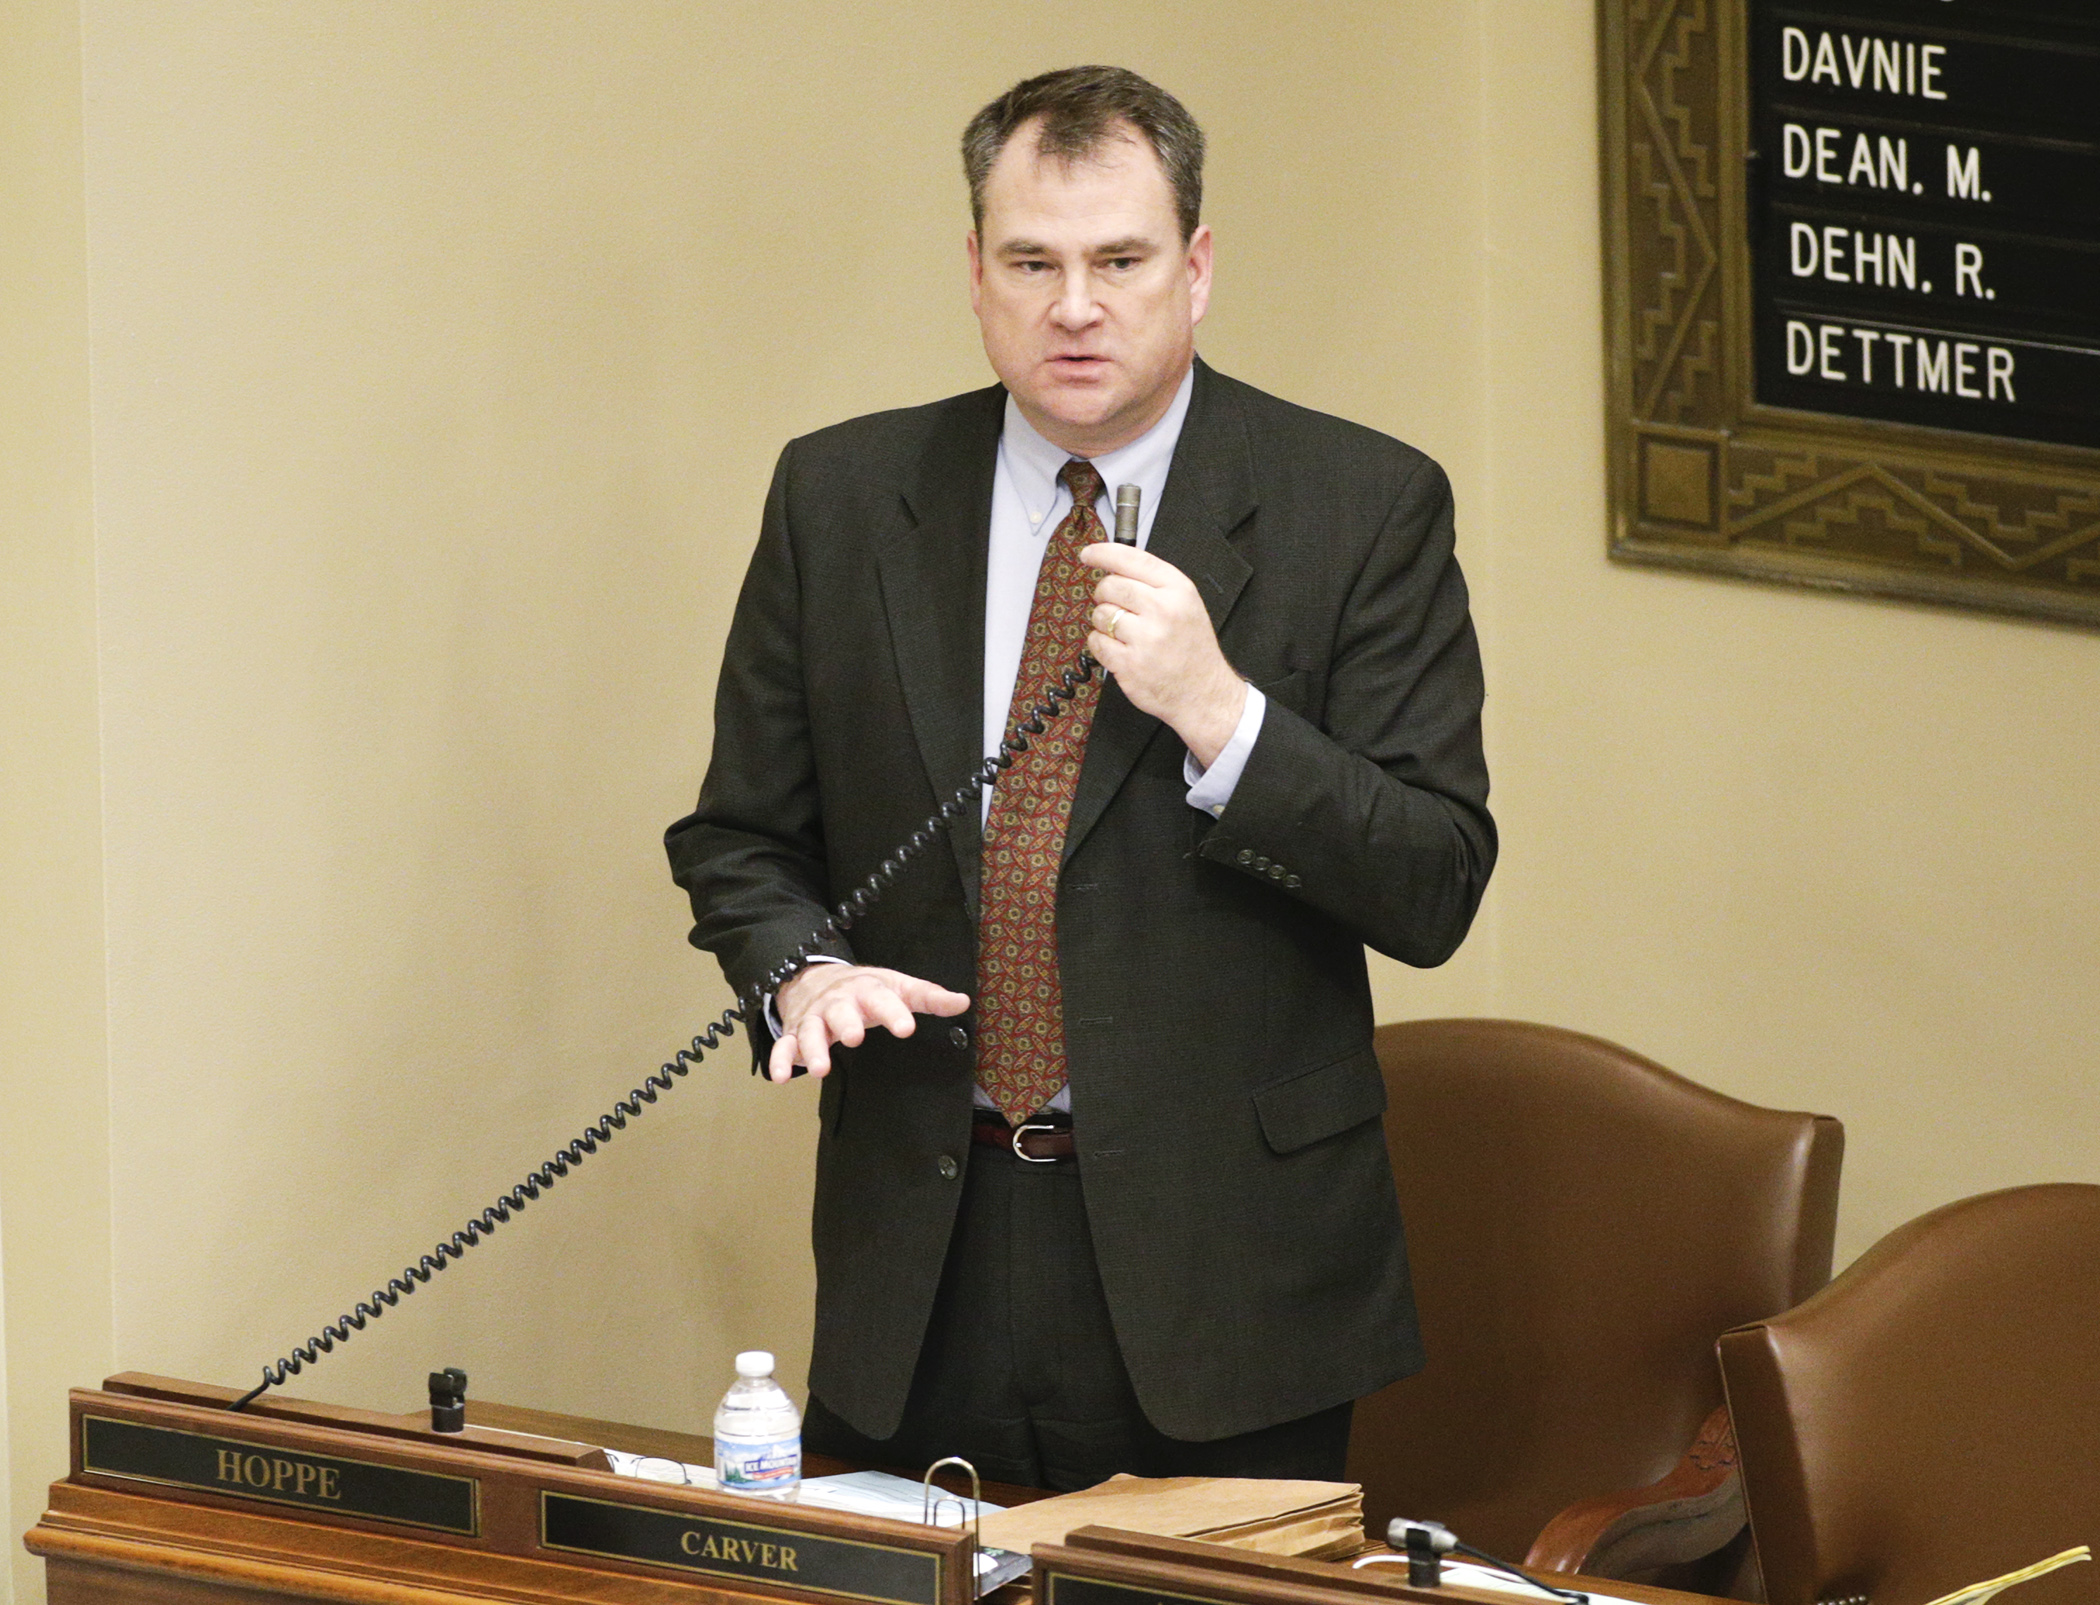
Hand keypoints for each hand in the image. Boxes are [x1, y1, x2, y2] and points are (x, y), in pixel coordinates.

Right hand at [769, 964, 968, 1082]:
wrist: (815, 976)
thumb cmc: (866, 988)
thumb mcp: (897, 986)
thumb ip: (928, 997)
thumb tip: (963, 1001)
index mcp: (867, 990)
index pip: (882, 998)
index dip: (894, 1012)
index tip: (906, 1027)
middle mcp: (838, 1002)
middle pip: (840, 1011)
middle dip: (846, 1023)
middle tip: (854, 1038)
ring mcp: (814, 1017)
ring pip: (810, 1031)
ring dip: (813, 1049)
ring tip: (820, 1069)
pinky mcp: (796, 1032)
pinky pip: (784, 1045)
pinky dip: (780, 1060)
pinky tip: (781, 1078)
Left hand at [1081, 542, 1246, 767]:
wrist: (1204, 692)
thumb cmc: (1192, 647)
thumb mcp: (1186, 604)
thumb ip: (1153, 583)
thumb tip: (1111, 566)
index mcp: (1178, 590)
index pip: (1132, 559)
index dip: (1104, 553)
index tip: (1088, 554)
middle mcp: (1162, 610)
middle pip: (1110, 586)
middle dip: (1105, 594)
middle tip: (1115, 606)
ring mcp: (1145, 639)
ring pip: (1100, 615)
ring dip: (1104, 623)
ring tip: (1125, 634)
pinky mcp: (1129, 665)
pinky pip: (1096, 642)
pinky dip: (1101, 645)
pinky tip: (1120, 650)